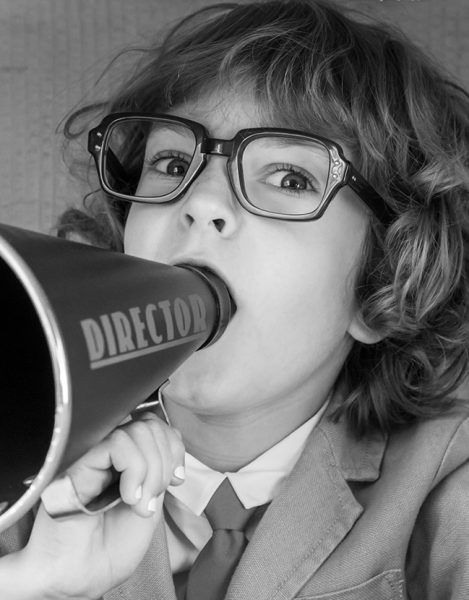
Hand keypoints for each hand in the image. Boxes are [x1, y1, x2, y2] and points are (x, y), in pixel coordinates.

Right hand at [10, 412, 184, 598]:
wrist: (80, 577)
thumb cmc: (110, 548)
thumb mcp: (151, 502)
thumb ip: (160, 468)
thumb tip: (172, 438)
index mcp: (126, 459)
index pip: (156, 425)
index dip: (174, 447)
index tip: (176, 480)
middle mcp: (108, 451)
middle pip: (150, 424)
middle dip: (164, 461)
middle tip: (152, 499)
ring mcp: (93, 453)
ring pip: (137, 429)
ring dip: (151, 469)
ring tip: (139, 503)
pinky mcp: (78, 459)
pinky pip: (118, 442)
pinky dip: (135, 468)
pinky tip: (128, 495)